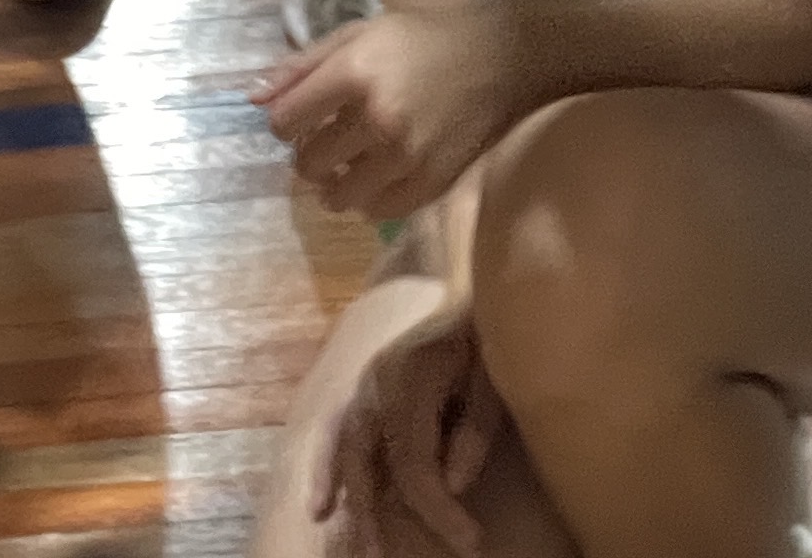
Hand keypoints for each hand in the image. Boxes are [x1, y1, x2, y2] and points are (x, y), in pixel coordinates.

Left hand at [258, 5, 537, 224]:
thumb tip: (251, 99)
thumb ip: (302, 65)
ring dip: (335, 183)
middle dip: (308, 153)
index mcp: (355, 72)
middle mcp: (377, 117)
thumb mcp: (359, 34)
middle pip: (307, 162)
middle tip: (327, 139)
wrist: (500, 61)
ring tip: (351, 162)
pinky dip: (369, 199)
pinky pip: (377, 212)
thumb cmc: (421, 39)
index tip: (300, 117)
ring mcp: (405, 156)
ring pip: (338, 196)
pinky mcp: (430, 183)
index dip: (284, 122)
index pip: (284, 120)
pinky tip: (378, 175)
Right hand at [312, 293, 503, 557]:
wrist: (464, 281)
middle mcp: (374, 386)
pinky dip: (325, 471)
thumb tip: (452, 486)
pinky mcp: (361, 391)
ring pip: (345, 456)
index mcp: (407, 382)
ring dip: (351, 505)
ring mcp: (362, 387)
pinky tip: (320, 508)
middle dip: (381, 519)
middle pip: (368, 465)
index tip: (472, 541)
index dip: (439, 510)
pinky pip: (334, 436)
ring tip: (362, 551)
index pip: (415, 465)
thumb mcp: (492, 380)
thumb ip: (473, 433)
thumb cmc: (484, 333)